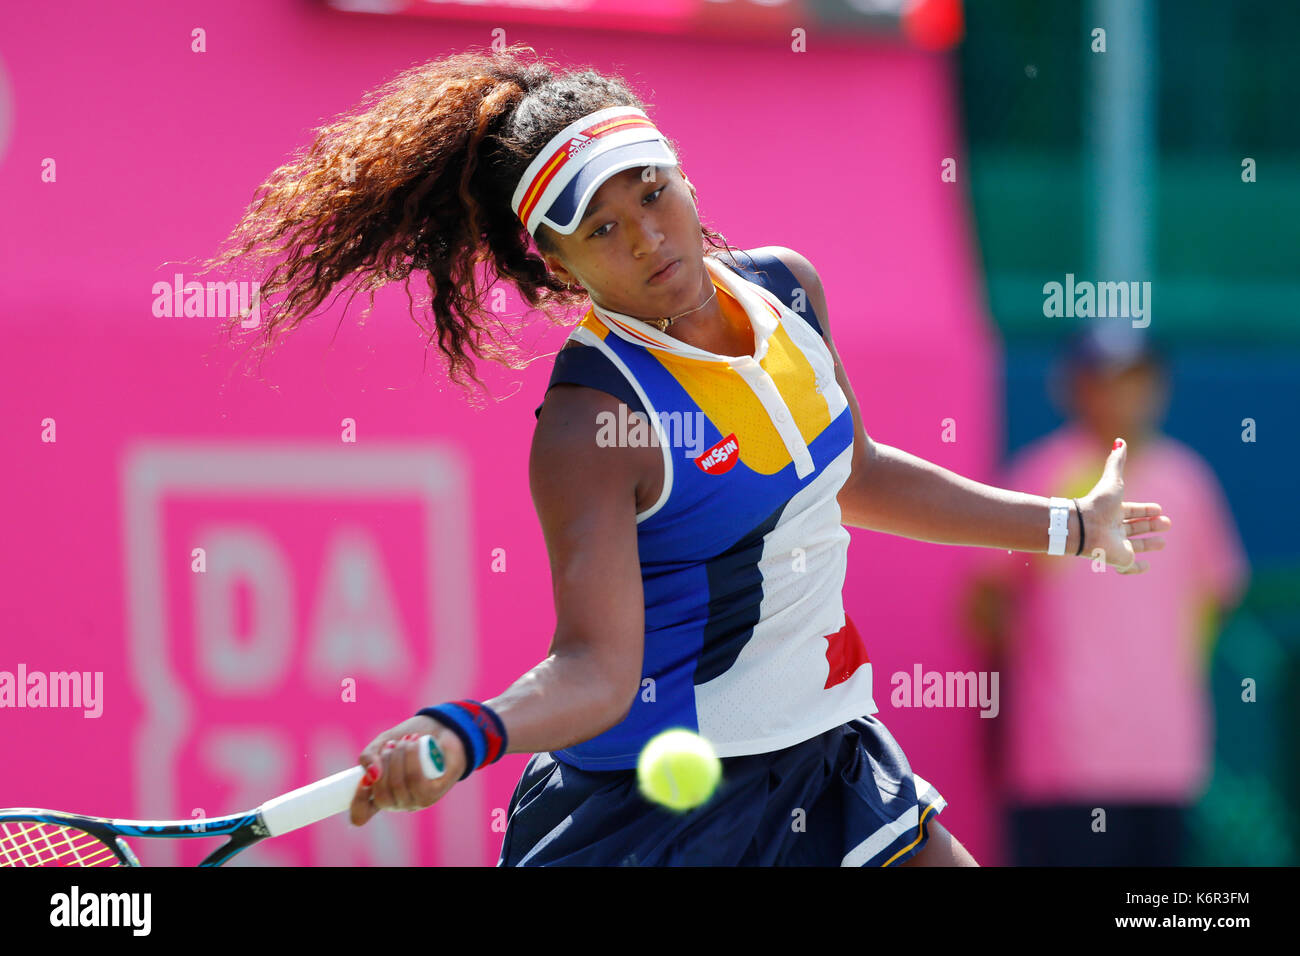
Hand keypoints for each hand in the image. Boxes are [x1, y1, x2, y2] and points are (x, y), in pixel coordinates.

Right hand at [348, 715, 467, 825]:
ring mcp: (416, 801)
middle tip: (392, 744)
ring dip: (399, 757)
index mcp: (380, 794)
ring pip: (399, 786)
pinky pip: (417, 781)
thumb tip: (371, 776)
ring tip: (407, 739)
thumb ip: (369, 757)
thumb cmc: (409, 739)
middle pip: (381, 796)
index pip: (361, 814)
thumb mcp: (382, 743)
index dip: (357, 802)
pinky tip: (415, 744)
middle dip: (384, 764)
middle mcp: (397, 802)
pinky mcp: (434, 794)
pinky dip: (412, 759)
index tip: (364, 779)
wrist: (442, 728)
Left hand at [1078, 438, 1171, 573]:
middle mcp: (1114, 528)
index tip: (1158, 508)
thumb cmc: (1097, 504)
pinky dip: (1137, 569)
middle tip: (1167, 523)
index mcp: (1113, 511)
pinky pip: (1128, 567)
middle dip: (1151, 525)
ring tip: (1162, 542)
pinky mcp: (1118, 559)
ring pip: (1135, 546)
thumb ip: (1116, 462)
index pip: (1132, 510)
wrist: (1083, 527)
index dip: (1144, 510)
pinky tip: (1146, 566)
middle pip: (1135, 527)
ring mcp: (1116, 545)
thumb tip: (1119, 440)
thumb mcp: (1112, 481)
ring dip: (1148, 544)